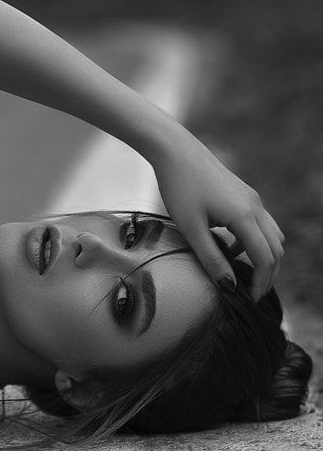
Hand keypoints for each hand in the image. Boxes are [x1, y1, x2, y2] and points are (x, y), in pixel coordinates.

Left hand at [152, 125, 283, 301]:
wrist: (174, 150)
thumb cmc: (179, 188)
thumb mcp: (191, 228)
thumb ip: (211, 259)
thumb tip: (229, 287)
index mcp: (245, 216)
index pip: (266, 259)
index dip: (262, 283)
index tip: (250, 299)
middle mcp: (255, 206)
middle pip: (276, 248)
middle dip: (268, 273)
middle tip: (250, 291)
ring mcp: (251, 198)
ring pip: (270, 234)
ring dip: (261, 255)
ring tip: (238, 270)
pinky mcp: (243, 193)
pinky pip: (258, 222)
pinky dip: (251, 240)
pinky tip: (227, 246)